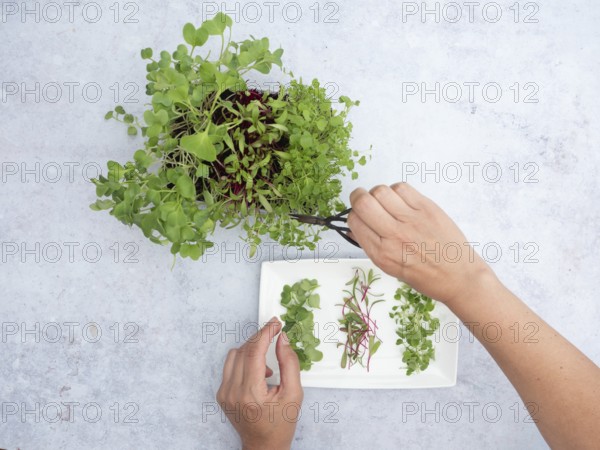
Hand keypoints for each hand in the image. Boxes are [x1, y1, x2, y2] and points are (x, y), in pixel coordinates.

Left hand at [216, 317, 302, 449]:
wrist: (264, 446)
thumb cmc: (281, 424)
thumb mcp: (294, 394)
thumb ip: (289, 363)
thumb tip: (282, 339)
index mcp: (251, 394)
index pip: (254, 352)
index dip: (265, 333)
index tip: (275, 323)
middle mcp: (233, 392)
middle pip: (244, 350)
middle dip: (260, 338)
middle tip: (275, 333)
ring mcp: (224, 393)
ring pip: (235, 355)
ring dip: (252, 350)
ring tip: (267, 365)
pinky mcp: (221, 393)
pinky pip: (231, 365)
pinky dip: (245, 361)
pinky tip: (258, 373)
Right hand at [347, 182, 491, 305]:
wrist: (459, 276)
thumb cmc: (425, 276)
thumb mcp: (391, 268)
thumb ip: (371, 246)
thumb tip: (355, 228)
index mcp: (382, 254)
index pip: (354, 222)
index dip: (353, 215)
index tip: (359, 216)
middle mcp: (395, 236)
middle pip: (363, 203)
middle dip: (357, 197)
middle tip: (363, 201)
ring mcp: (412, 220)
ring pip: (380, 191)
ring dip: (377, 194)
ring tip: (386, 202)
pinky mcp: (427, 208)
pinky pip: (402, 188)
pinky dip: (396, 191)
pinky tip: (401, 201)